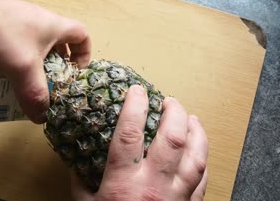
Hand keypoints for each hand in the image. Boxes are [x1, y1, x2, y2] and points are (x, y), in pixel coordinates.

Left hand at [0, 0, 90, 123]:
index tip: (75, 72)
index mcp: (54, 25)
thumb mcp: (23, 70)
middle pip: (59, 42)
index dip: (85, 54)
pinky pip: (17, 42)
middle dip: (58, 64)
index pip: (83, 35)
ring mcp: (19, 18)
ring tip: (25, 80)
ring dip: (36, 62)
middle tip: (49, 82)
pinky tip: (2, 69)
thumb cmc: (3, 37)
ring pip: (37, 43)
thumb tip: (41, 118)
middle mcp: (40, 19)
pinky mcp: (0, 21)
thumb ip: (36, 95)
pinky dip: (17, 57)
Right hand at [71, 85, 208, 200]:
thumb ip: (80, 180)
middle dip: (174, 113)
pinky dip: (203, 160)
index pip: (130, 134)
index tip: (137, 91)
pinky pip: (203, 180)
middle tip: (170, 101)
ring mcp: (176, 198)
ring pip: (196, 157)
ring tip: (192, 118)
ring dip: (196, 133)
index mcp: (124, 184)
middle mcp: (154, 187)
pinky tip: (199, 150)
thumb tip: (76, 155)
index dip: (134, 107)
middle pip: (172, 138)